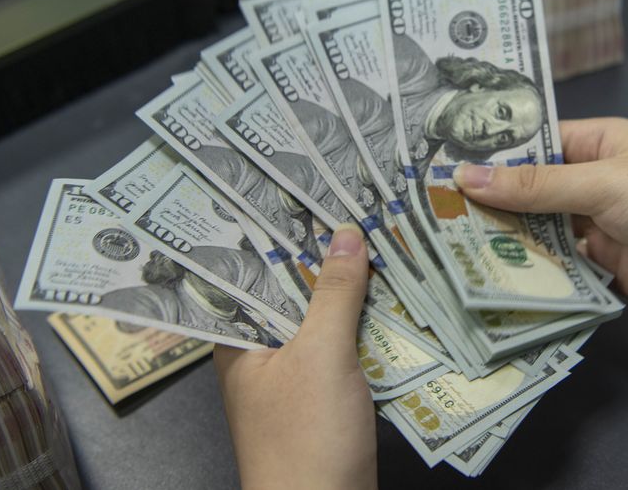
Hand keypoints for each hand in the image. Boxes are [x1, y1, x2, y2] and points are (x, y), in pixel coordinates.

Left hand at [215, 224, 376, 489]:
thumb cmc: (305, 440)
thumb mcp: (321, 356)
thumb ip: (333, 293)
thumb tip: (346, 234)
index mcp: (237, 338)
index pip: (250, 269)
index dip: (278, 230)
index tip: (306, 188)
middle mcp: (258, 353)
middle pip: (290, 290)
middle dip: (322, 254)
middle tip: (354, 201)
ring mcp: (290, 377)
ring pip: (318, 318)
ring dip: (347, 288)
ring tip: (378, 236)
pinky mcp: (322, 397)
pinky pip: (340, 347)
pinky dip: (362, 324)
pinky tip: (390, 299)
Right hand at [454, 118, 627, 358]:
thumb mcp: (604, 186)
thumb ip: (534, 187)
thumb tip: (465, 177)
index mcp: (599, 142)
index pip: (533, 141)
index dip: (488, 153)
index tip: (435, 164)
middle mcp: (595, 180)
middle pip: (530, 189)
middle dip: (489, 202)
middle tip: (428, 214)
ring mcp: (600, 225)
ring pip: (540, 231)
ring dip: (506, 241)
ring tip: (446, 248)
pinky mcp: (605, 266)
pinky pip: (558, 267)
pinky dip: (532, 274)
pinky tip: (490, 280)